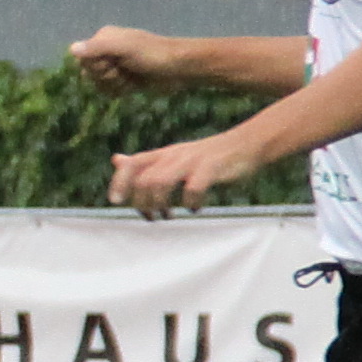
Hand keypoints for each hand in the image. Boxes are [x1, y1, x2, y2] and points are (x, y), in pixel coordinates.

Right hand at [71, 26, 184, 96]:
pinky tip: (133, 86)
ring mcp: (116, 67)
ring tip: (132, 78)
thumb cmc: (152, 54)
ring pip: (99, 84)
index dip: (96, 66)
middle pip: (89, 73)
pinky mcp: (124, 81)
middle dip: (107, 77)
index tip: (113, 63)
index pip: (83, 59)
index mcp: (104, 39)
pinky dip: (120, 91)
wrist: (179, 69)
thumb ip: (98, 47)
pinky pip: (109, 91)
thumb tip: (71, 49)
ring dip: (115, 85)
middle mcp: (107, 51)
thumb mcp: (125, 47)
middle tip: (125, 70)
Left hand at [108, 133, 259, 219]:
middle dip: (142, 202)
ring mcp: (192, 160)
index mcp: (164, 154)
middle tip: (151, 217)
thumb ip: (146, 162)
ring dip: (160, 204)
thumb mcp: (173, 157)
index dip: (120, 182)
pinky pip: (193, 188)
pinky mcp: (211, 167)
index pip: (133, 164)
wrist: (246, 144)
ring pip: (161, 181)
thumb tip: (116, 160)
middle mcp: (174, 155)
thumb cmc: (207, 157)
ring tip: (168, 216)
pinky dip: (190, 203)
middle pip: (144, 179)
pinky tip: (195, 208)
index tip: (115, 202)